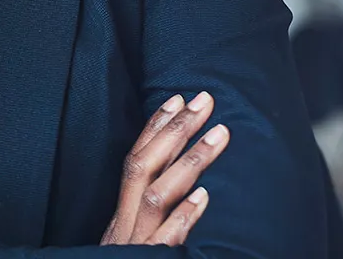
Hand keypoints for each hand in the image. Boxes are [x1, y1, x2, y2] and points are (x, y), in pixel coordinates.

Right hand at [100, 91, 231, 245]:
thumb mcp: (134, 237)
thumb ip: (148, 214)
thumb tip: (181, 184)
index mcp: (123, 212)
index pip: (136, 161)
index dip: (154, 128)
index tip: (178, 100)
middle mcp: (125, 221)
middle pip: (144, 166)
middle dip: (174, 130)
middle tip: (205, 101)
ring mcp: (136, 240)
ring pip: (156, 196)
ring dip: (188, 162)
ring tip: (219, 134)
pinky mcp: (148, 258)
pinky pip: (165, 237)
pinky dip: (183, 215)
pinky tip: (204, 196)